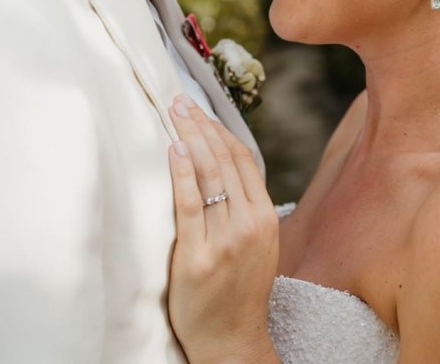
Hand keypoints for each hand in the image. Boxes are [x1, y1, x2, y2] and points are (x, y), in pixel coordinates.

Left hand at [167, 95, 279, 363]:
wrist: (232, 342)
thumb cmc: (239, 291)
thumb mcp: (256, 244)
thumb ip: (244, 207)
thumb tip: (219, 164)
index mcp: (266, 217)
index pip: (243, 159)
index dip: (220, 130)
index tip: (200, 108)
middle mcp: (250, 223)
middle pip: (225, 160)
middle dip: (202, 125)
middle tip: (180, 100)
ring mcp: (226, 241)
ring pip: (210, 176)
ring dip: (190, 138)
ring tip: (174, 113)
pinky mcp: (199, 258)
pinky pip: (191, 205)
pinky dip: (183, 173)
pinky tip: (175, 149)